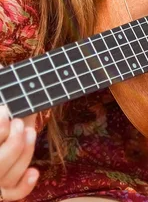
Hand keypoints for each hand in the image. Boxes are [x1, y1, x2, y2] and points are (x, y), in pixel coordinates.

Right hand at [0, 64, 38, 200]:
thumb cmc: (4, 106)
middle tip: (19, 121)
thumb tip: (3, 67)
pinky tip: (34, 172)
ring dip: (22, 155)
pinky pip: (13, 194)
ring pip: (5, 179)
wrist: (8, 122)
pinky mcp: (5, 187)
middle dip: (11, 143)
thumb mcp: (4, 92)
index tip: (6, 112)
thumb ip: (4, 87)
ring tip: (30, 131)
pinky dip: (24, 185)